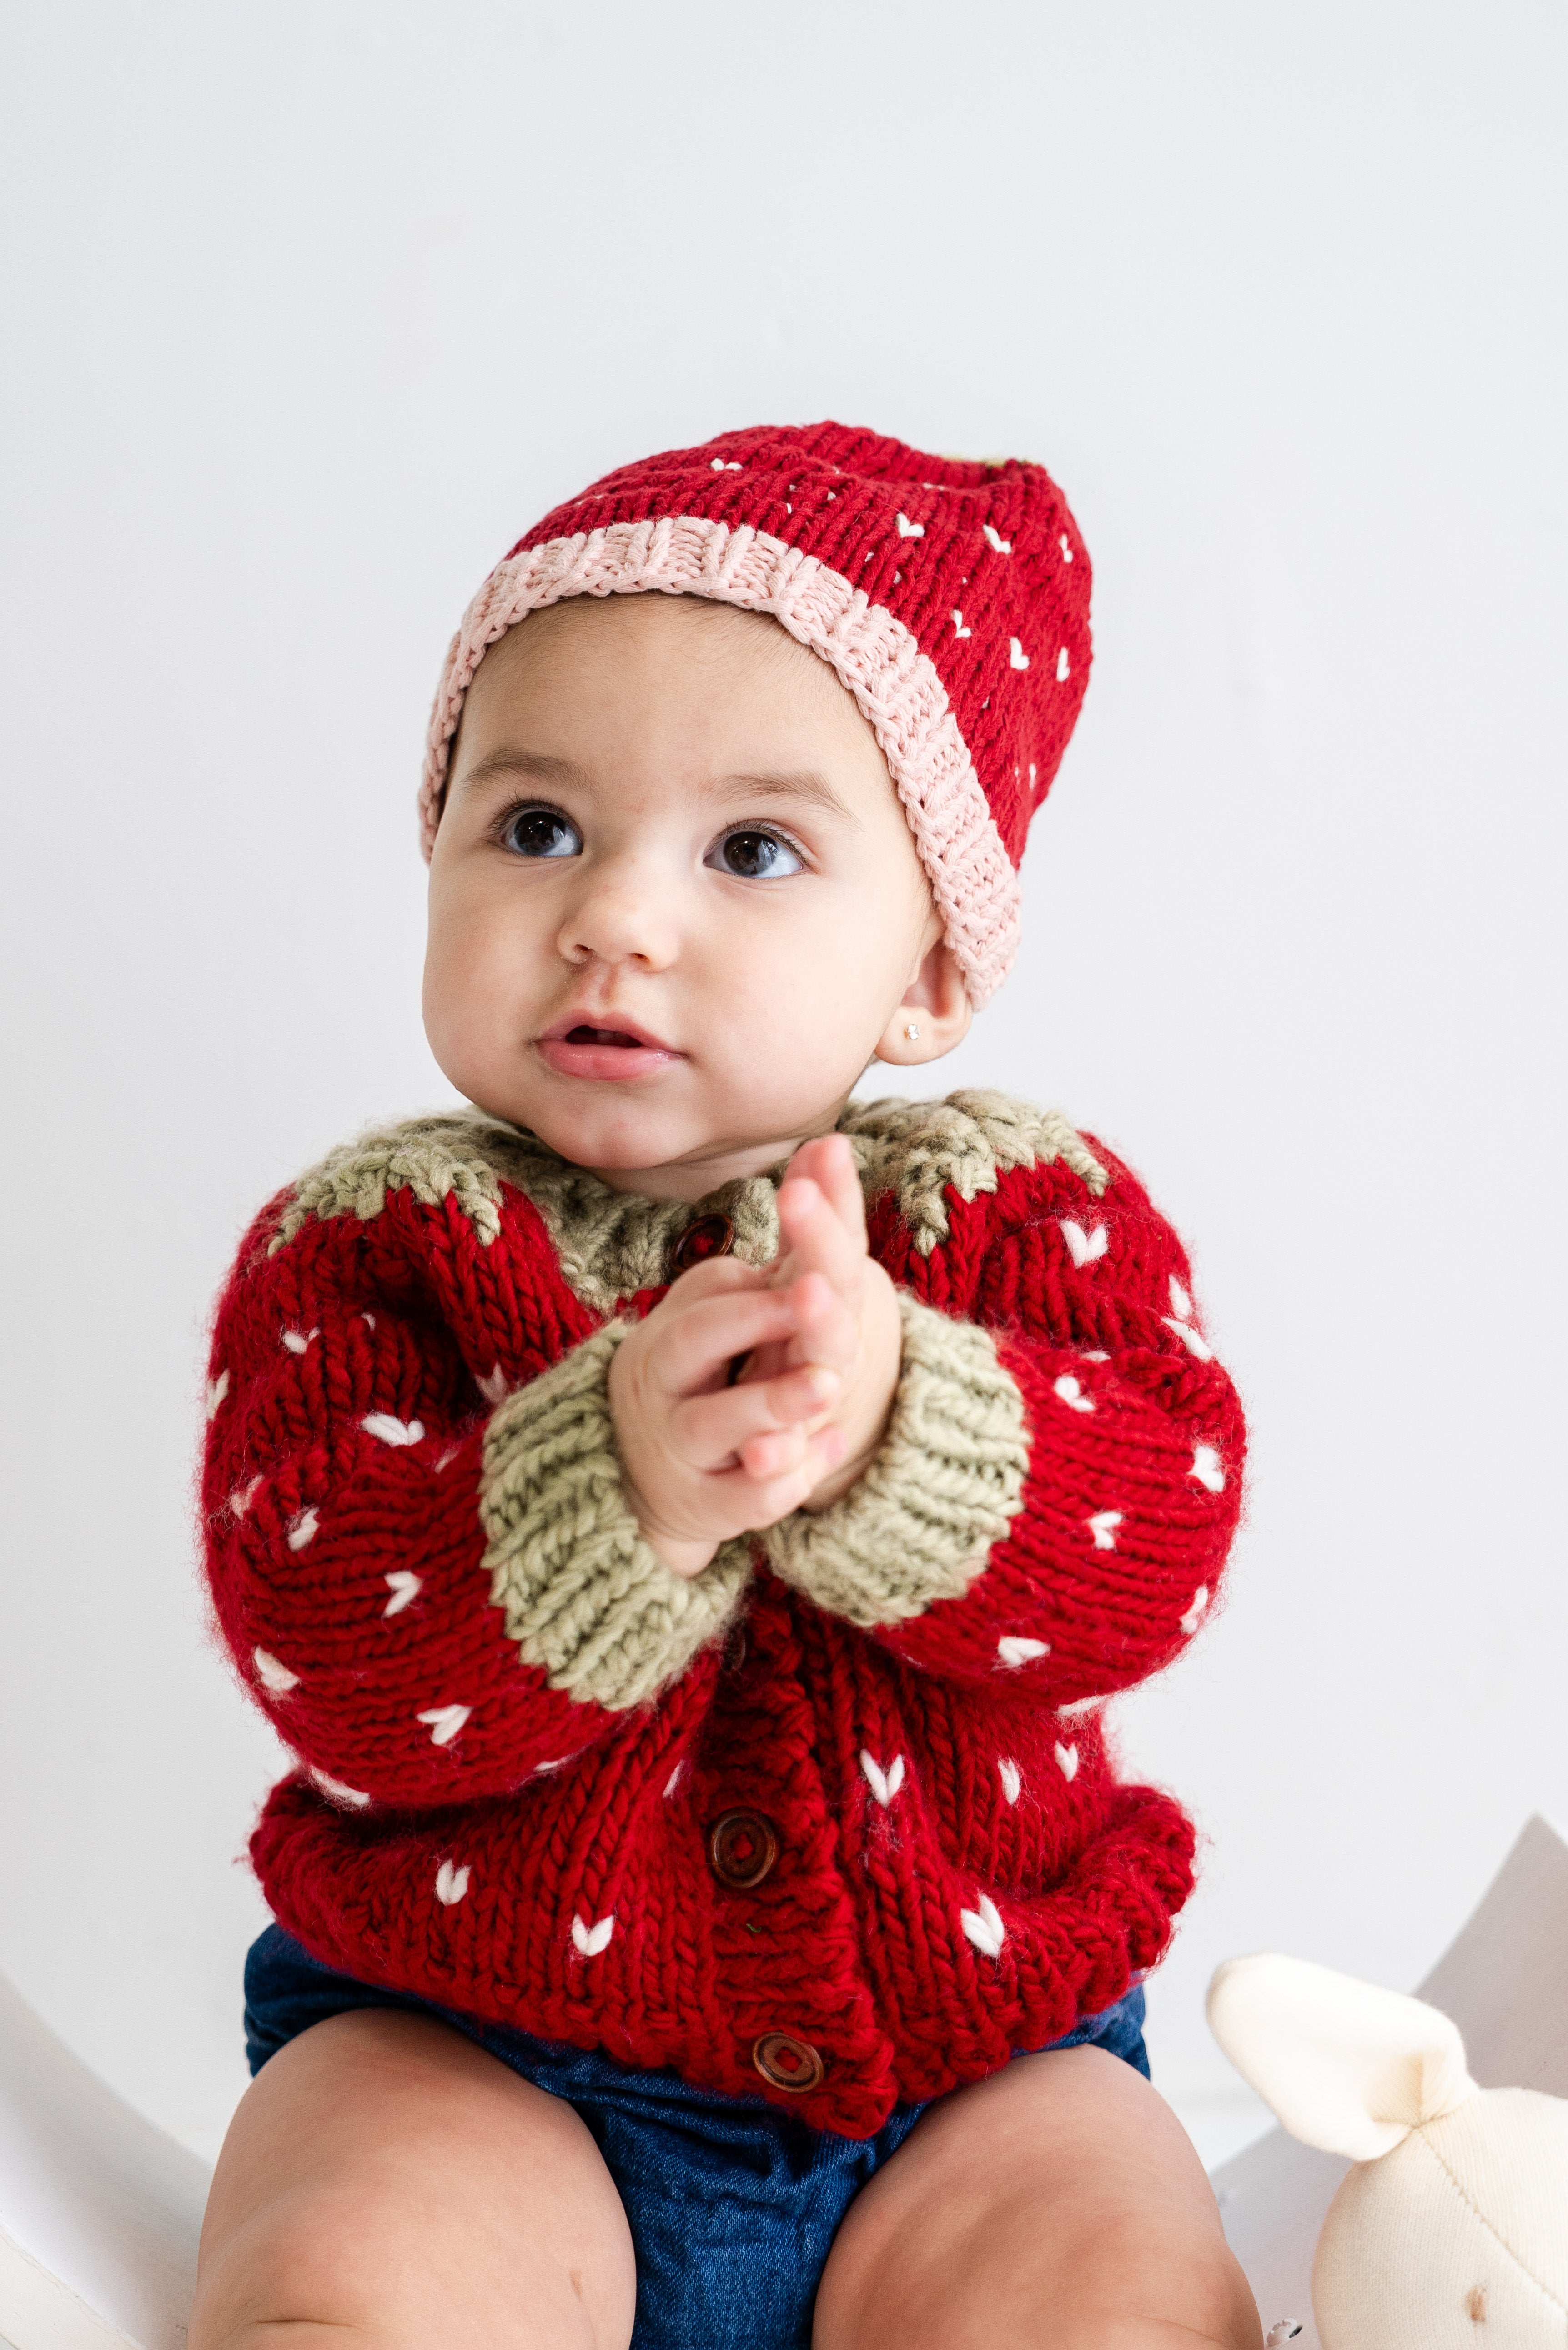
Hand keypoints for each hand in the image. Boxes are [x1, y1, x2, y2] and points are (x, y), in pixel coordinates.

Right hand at [607, 1135, 901, 1577]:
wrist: (640, 1475)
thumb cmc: (704, 1371)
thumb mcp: (729, 1305)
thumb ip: (785, 1241)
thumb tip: (830, 1147)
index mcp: (675, 1329)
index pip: (709, 1295)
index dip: (757, 1280)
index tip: (805, 1265)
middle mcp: (667, 1384)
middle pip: (694, 1345)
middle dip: (754, 1322)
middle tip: (813, 1299)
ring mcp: (683, 1448)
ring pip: (717, 1426)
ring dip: (774, 1403)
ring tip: (828, 1386)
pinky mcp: (709, 1504)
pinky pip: (743, 1498)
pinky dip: (783, 1479)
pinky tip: (828, 1451)